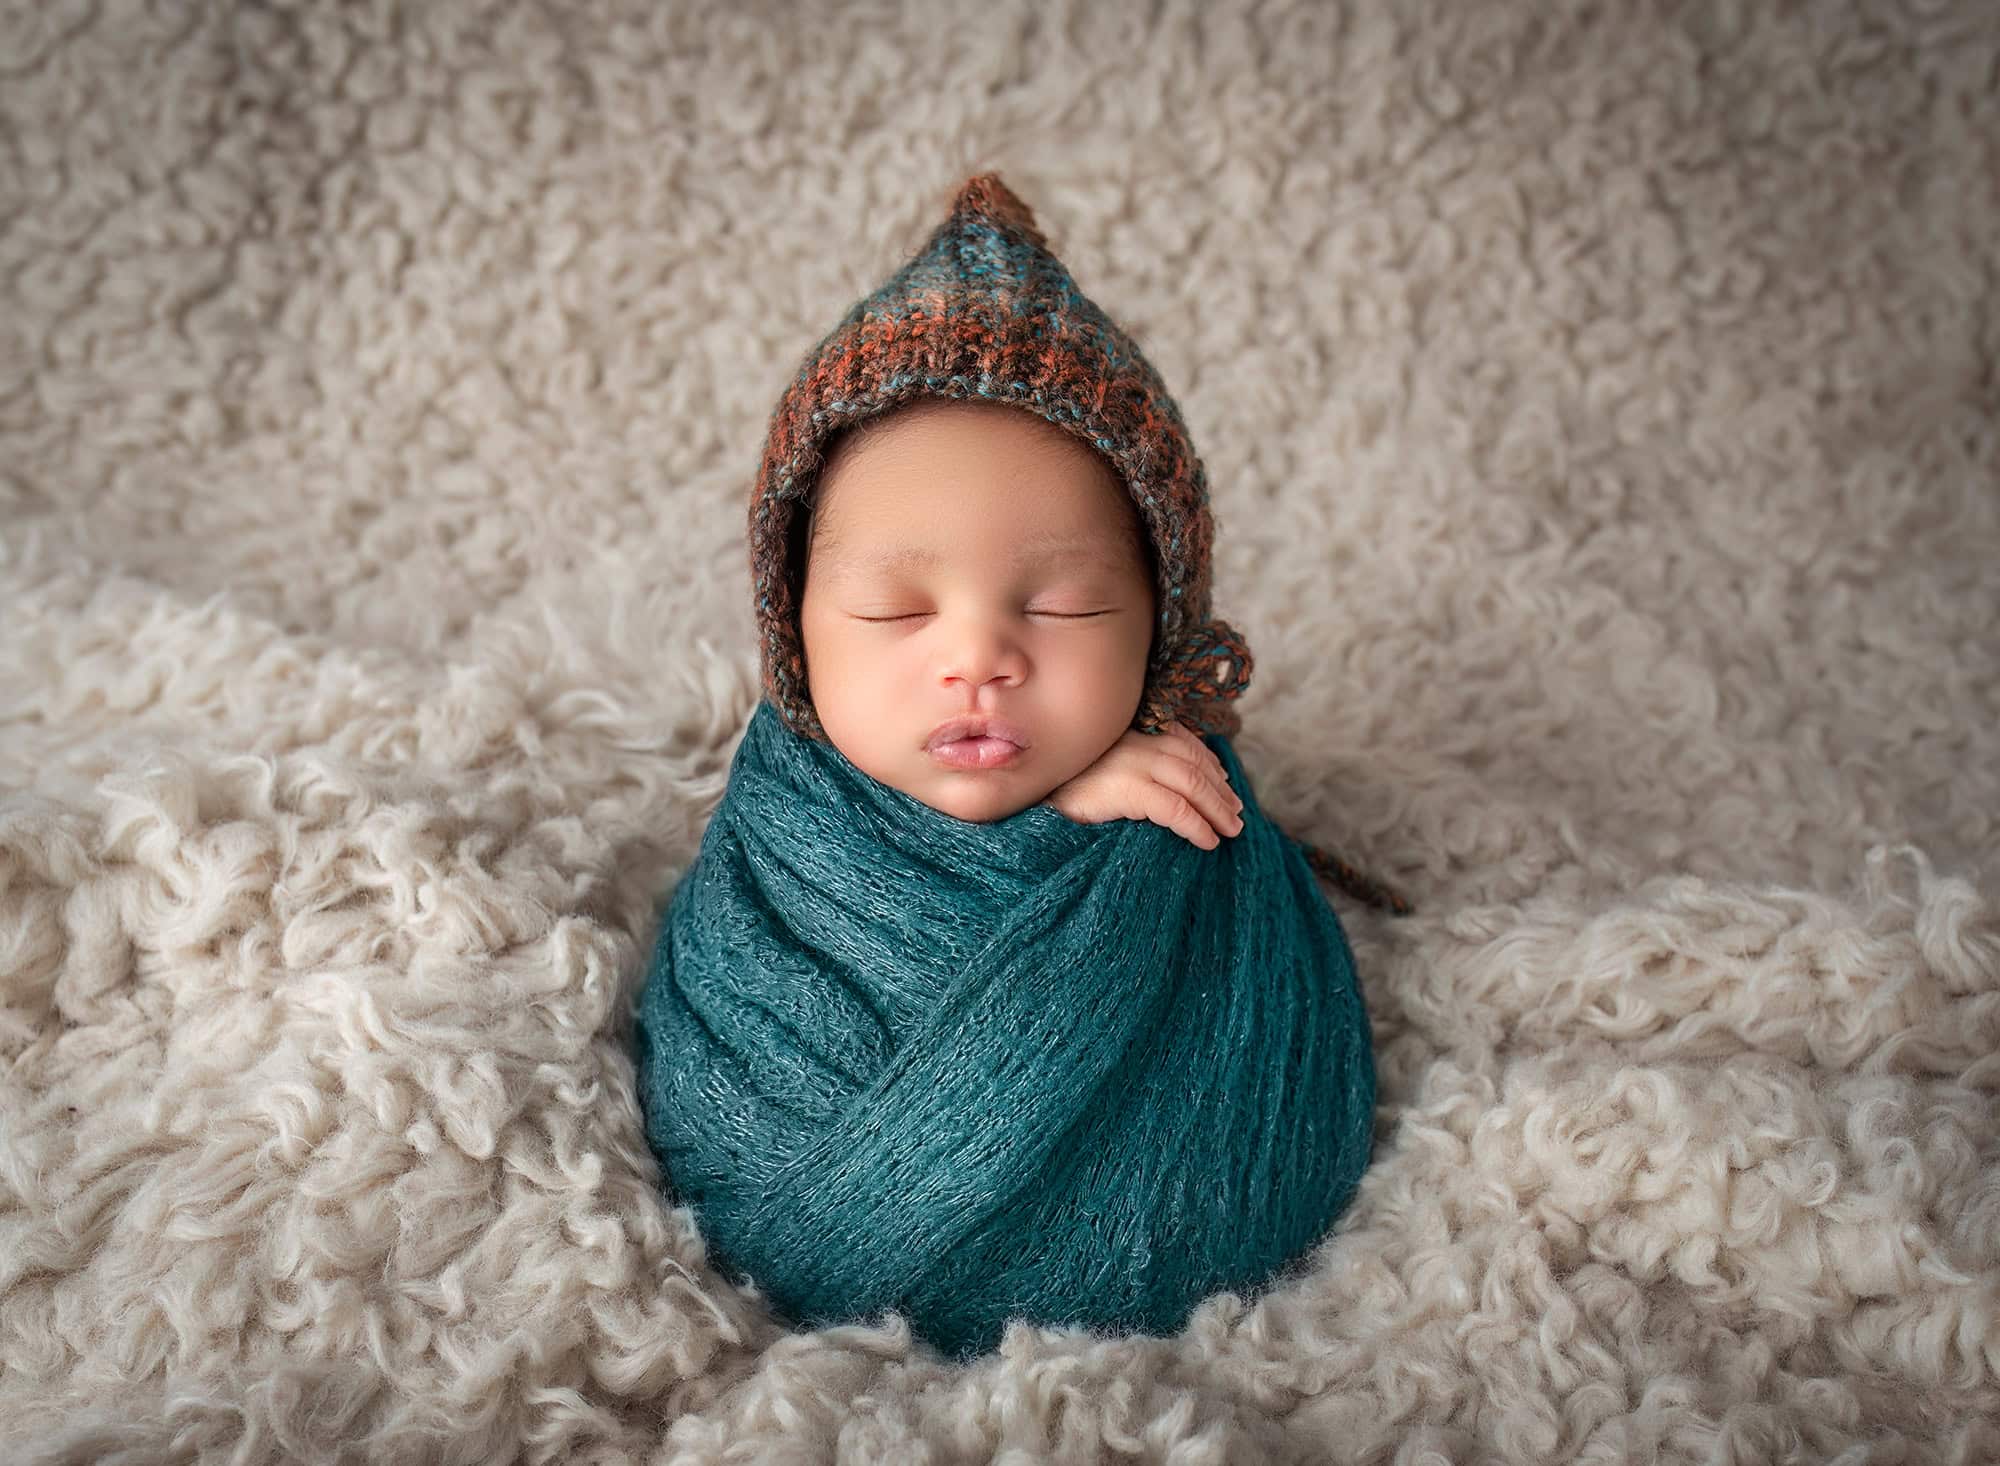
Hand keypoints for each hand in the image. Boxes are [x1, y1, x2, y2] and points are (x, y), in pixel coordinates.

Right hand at [1044, 722, 1246, 849]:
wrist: (1028, 796)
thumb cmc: (1060, 788)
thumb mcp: (1099, 767)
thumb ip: (1130, 765)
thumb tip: (1167, 786)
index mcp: (1129, 730)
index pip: (1183, 741)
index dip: (1209, 762)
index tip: (1224, 783)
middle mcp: (1134, 739)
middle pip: (1193, 762)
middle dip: (1220, 789)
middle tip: (1237, 813)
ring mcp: (1131, 761)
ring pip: (1191, 782)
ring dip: (1217, 808)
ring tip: (1231, 831)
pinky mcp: (1127, 788)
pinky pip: (1175, 808)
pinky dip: (1196, 825)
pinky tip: (1207, 841)